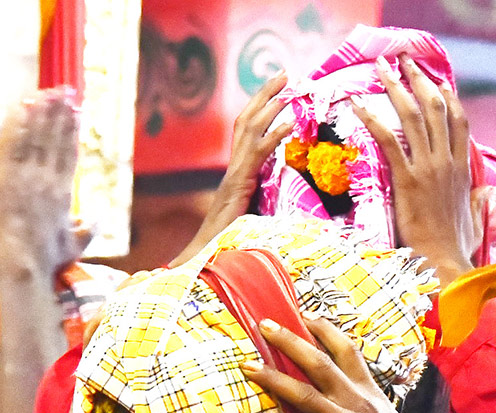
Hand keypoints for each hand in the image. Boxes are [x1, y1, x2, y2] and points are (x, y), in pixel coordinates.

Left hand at [0, 88, 89, 280]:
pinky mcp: (7, 178)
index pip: (69, 154)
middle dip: (61, 114)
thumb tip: (97, 219)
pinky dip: (19, 123)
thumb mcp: (72, 247)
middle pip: (55, 140)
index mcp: (63, 194)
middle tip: (65, 92)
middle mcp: (48, 181)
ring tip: (47, 91)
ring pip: (36, 137)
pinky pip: (14, 144)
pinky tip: (23, 106)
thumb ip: (87, 230)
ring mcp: (27, 178)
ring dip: (43, 112)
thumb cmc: (45, 261)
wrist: (21, 266)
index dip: (72, 131)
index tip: (76, 113)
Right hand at [171, 71, 291, 264]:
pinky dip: (273, 137)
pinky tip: (290, 125)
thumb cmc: (228, 241)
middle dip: (266, 94)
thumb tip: (281, 200)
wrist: (205, 255)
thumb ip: (262, 203)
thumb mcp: (251, 216)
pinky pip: (257, 155)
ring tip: (288, 88)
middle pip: (247, 119)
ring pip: (250, 130)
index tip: (278, 90)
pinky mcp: (240, 184)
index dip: (261, 108)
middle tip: (286, 74)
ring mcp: (236, 173)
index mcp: (238, 171)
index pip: (247, 131)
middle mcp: (234, 166)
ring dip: (269, 105)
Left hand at [240, 315, 446, 412]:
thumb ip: (367, 403)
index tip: (304, 314)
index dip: (324, 329)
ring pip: (304, 392)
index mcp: (369, 391)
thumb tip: (350, 396)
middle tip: (264, 323)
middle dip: (289, 340)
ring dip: (273, 377)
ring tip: (247, 366)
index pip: (347, 350)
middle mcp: (357, 400)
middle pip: (319, 361)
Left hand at [353, 55, 476, 285]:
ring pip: (413, 116)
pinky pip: (389, 140)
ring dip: (396, 87)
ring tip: (382, 68)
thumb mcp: (474, 220)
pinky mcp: (408, 181)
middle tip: (403, 61)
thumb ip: (479, 202)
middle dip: (419, 79)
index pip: (458, 120)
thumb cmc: (456, 247)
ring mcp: (428, 169)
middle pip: (435, 107)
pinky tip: (358, 104)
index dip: (447, 96)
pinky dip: (373, 118)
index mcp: (462, 169)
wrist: (445, 263)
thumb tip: (487, 192)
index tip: (436, 80)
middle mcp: (447, 162)